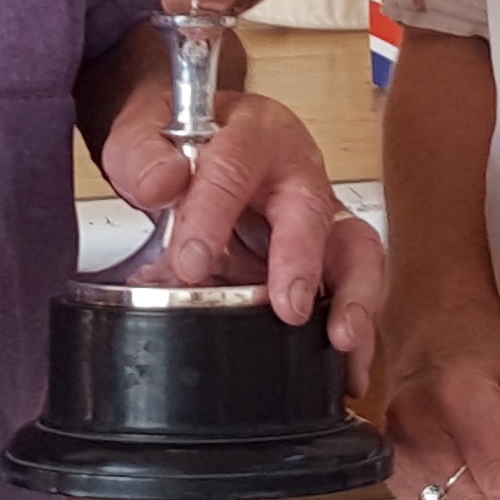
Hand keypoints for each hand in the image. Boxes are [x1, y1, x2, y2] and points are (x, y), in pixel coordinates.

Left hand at [95, 89, 381, 388]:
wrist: (193, 140)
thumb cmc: (178, 138)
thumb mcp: (145, 130)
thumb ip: (145, 155)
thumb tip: (162, 183)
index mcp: (250, 134)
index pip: (235, 166)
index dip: (214, 214)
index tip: (191, 262)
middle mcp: (296, 172)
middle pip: (311, 210)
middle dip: (302, 260)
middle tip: (289, 308)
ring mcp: (316, 215)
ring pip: (354, 248)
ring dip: (352, 296)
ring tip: (343, 340)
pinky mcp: (322, 255)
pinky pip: (348, 286)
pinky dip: (354, 327)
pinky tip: (348, 368)